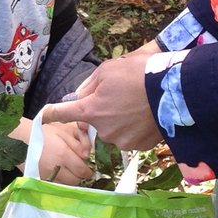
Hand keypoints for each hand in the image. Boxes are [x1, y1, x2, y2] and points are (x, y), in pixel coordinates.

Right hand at [36, 119, 91, 183]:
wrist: (21, 140)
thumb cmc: (43, 134)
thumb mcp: (63, 132)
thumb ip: (78, 144)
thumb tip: (87, 156)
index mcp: (64, 155)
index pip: (83, 171)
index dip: (88, 171)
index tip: (87, 168)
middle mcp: (56, 168)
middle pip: (76, 181)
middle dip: (79, 175)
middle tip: (77, 168)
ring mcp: (47, 176)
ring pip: (66, 186)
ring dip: (69, 180)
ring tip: (67, 171)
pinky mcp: (40, 180)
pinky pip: (55, 186)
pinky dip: (59, 182)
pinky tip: (58, 174)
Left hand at [42, 50, 162, 150]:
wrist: (176, 89)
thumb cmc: (139, 74)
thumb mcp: (108, 70)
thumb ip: (89, 86)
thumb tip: (79, 98)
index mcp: (91, 110)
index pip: (63, 113)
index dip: (50, 114)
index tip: (41, 117)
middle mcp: (103, 130)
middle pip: (95, 121)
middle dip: (103, 110)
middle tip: (120, 95)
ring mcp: (121, 140)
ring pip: (114, 129)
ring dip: (120, 120)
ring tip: (138, 104)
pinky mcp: (139, 146)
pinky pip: (130, 137)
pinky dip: (135, 128)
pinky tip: (146, 115)